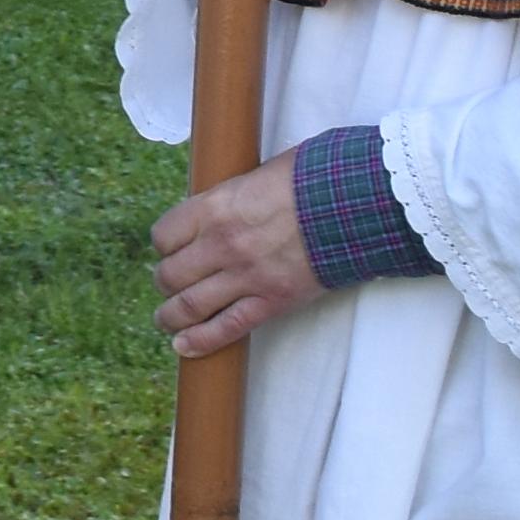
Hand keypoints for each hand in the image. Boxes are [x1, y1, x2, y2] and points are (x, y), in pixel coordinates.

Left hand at [150, 165, 324, 357]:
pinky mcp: (271, 301)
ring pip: (189, 306)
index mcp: (215, 207)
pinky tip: (184, 346)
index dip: (164, 245)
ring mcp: (245, 276)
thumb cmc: (311, 179)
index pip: (165, 235)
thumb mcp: (260, 173)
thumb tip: (223, 205)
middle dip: (166, 282)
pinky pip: (226, 328)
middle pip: (171, 274)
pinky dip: (200, 341)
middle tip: (169, 284)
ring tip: (166, 320)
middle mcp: (222, 244)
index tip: (170, 249)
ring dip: (170, 316)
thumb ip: (233, 195)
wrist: (355, 204)